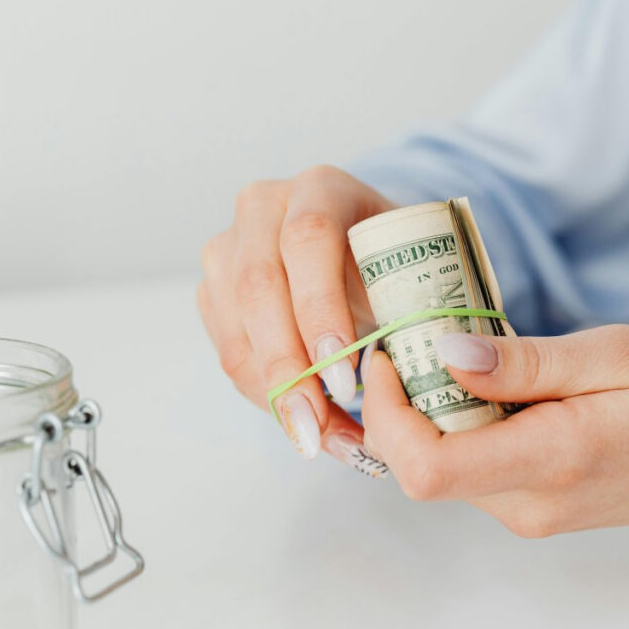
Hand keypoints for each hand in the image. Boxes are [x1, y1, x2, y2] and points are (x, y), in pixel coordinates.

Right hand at [198, 165, 395, 467]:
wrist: (355, 249)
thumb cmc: (391, 262)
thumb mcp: (410, 269)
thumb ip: (411, 309)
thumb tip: (413, 389)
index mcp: (321, 188)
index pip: (309, 239)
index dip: (321, 309)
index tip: (344, 376)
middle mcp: (262, 208)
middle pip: (260, 289)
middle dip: (290, 369)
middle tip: (319, 427)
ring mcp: (229, 248)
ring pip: (237, 331)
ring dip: (277, 395)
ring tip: (318, 440)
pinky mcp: (214, 290)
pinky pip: (230, 353)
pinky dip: (266, 396)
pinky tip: (303, 424)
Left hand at [362, 325, 628, 536]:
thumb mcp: (621, 354)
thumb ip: (528, 362)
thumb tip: (444, 353)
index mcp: (553, 463)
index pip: (425, 466)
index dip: (386, 411)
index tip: (391, 351)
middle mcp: (531, 505)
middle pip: (419, 465)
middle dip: (400, 400)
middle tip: (418, 333)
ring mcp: (532, 512)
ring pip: (440, 465)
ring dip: (429, 408)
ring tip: (459, 348)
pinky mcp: (536, 503)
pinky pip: (471, 465)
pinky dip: (460, 422)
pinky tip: (490, 380)